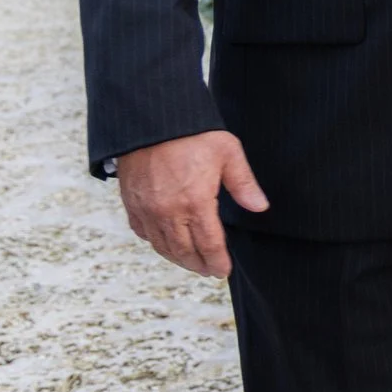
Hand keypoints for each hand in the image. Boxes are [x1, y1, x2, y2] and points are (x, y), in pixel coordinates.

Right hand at [116, 131, 267, 277]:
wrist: (151, 120)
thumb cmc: (192, 133)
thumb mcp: (228, 153)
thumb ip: (244, 184)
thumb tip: (260, 207)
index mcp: (195, 202)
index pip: (209, 245)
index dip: (217, 262)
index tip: (223, 271)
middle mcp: (168, 212)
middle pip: (184, 252)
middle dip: (199, 265)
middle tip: (209, 270)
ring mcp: (147, 209)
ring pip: (162, 246)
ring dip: (178, 258)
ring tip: (192, 262)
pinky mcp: (132, 203)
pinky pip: (143, 233)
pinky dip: (157, 243)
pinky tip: (166, 243)